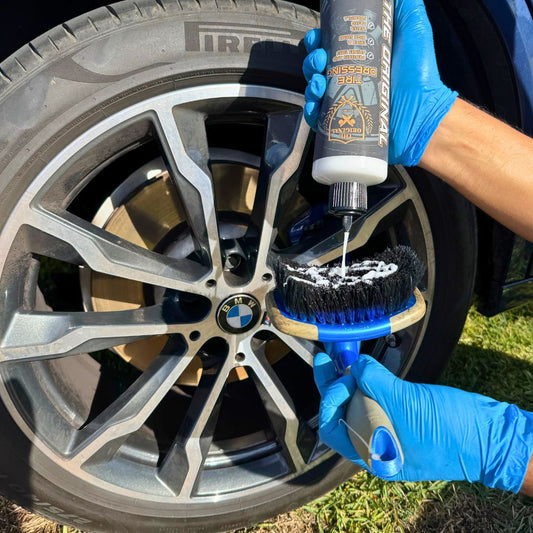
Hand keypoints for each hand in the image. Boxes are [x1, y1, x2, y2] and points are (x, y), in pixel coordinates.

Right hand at [302, 0, 457, 165]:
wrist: (420, 114)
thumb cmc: (420, 76)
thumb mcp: (413, 30)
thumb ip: (405, 8)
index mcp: (360, 57)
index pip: (329, 46)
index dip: (318, 40)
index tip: (318, 38)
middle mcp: (350, 78)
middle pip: (317, 67)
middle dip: (311, 61)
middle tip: (320, 60)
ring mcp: (345, 102)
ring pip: (314, 91)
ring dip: (310, 84)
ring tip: (319, 84)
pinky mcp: (342, 124)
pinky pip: (318, 119)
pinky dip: (311, 112)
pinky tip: (316, 105)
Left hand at [314, 352, 532, 491]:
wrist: (491, 438)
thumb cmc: (450, 430)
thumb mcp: (406, 404)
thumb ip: (375, 384)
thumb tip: (356, 366)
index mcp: (373, 455)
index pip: (332, 427)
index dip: (329, 399)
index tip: (339, 375)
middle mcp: (377, 447)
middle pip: (342, 415)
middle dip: (334, 385)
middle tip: (327, 359)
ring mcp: (391, 435)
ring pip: (358, 408)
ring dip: (349, 383)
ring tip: (343, 359)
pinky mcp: (404, 422)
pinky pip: (377, 405)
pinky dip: (368, 386)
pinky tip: (365, 370)